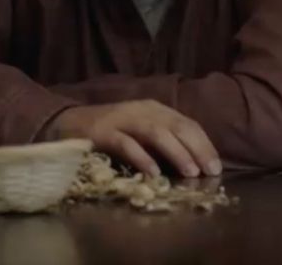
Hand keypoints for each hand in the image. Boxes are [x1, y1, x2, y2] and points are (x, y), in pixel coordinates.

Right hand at [42, 100, 220, 177]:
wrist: (65, 124)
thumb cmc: (109, 134)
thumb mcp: (140, 133)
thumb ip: (163, 142)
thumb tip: (195, 164)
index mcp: (154, 109)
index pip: (186, 123)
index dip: (204, 144)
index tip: (216, 166)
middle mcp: (140, 110)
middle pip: (176, 126)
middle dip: (196, 149)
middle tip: (210, 171)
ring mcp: (120, 119)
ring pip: (155, 132)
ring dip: (176, 152)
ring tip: (190, 172)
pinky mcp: (101, 132)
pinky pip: (125, 144)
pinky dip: (142, 158)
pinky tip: (154, 173)